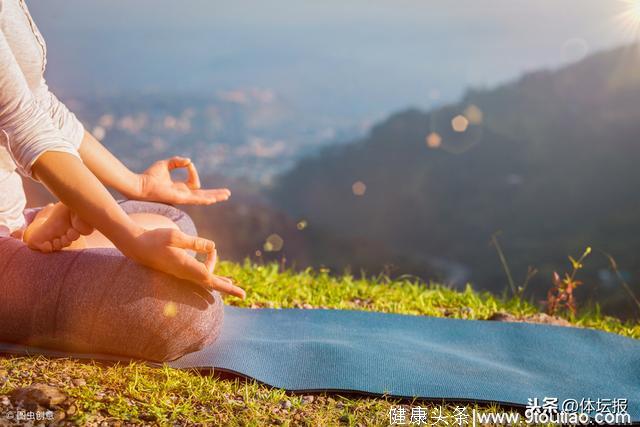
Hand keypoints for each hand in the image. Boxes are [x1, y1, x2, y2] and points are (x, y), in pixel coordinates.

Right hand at [121, 227, 244, 297]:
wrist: (134, 245)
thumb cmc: (154, 239)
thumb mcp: (176, 236)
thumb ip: (195, 242)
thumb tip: (213, 247)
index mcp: (187, 266)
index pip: (211, 280)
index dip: (228, 287)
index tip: (241, 293)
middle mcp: (185, 273)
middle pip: (211, 283)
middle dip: (227, 288)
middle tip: (243, 294)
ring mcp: (181, 272)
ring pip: (204, 277)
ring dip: (218, 278)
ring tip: (230, 281)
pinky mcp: (177, 268)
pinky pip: (196, 273)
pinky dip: (207, 270)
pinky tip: (211, 264)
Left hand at [137, 156, 230, 204]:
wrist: (139, 184)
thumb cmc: (149, 176)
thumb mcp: (166, 164)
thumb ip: (177, 161)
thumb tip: (189, 161)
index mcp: (180, 189)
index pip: (194, 182)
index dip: (193, 171)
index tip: (187, 163)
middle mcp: (183, 195)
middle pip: (204, 195)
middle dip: (216, 193)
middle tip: (227, 194)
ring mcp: (182, 198)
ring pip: (203, 198)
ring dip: (215, 196)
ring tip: (226, 196)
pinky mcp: (180, 199)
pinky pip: (195, 199)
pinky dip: (205, 199)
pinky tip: (213, 199)